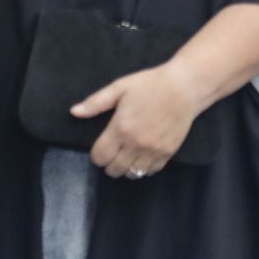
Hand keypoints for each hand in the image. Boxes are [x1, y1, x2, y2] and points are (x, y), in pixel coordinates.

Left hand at [73, 59, 207, 178]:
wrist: (185, 87)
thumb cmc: (151, 84)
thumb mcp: (120, 87)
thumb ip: (96, 102)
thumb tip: (74, 112)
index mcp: (121, 128)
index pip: (100, 157)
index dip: (97, 155)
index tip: (101, 148)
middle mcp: (136, 143)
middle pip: (114, 169)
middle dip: (110, 163)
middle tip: (114, 152)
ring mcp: (153, 150)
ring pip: (132, 173)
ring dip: (126, 167)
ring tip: (128, 155)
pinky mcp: (168, 152)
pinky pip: (150, 171)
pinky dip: (144, 168)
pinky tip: (143, 156)